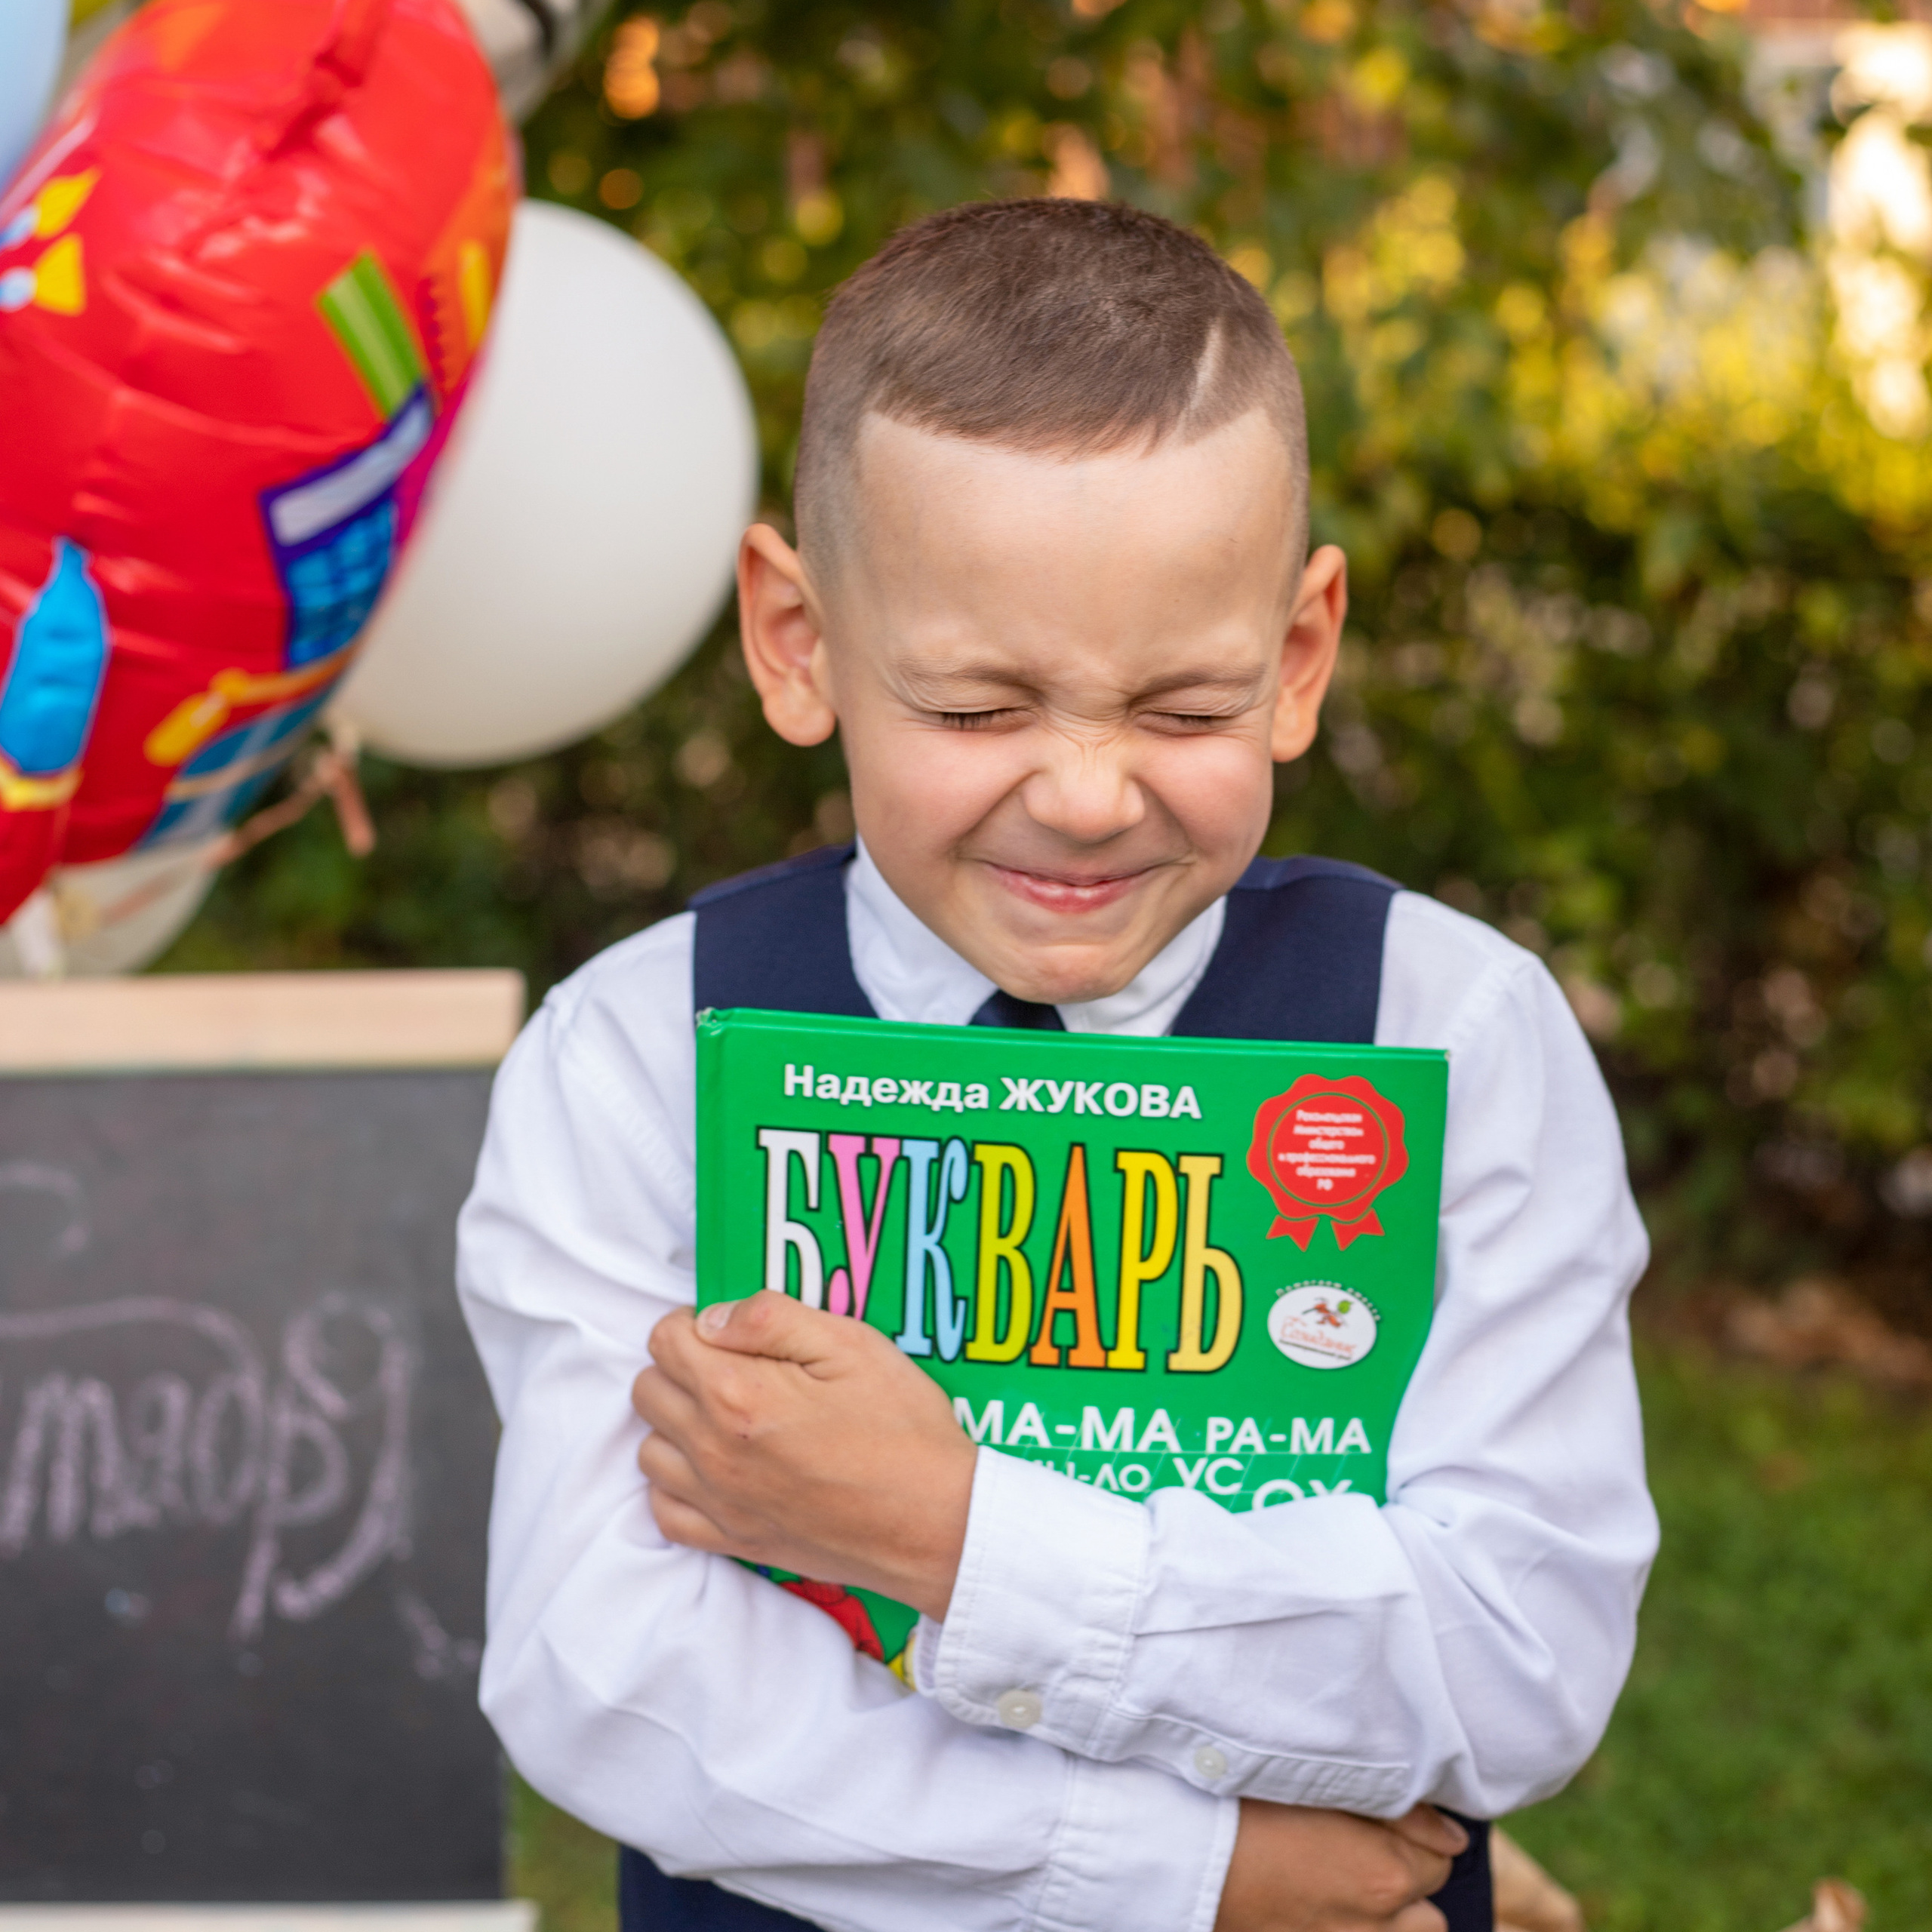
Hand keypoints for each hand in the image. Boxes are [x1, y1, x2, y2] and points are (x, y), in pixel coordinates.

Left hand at [632, 1294, 976, 1618]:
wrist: (935, 1522)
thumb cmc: (903, 1428)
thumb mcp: (852, 1344)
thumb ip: (772, 1317)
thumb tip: (713, 1317)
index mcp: (738, 1394)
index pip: (664, 1338)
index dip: (695, 1321)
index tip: (733, 1331)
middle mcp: (713, 1450)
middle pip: (647, 1389)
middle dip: (681, 1366)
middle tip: (735, 1367)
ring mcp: (719, 1502)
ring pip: (648, 1449)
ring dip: (676, 1424)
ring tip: (728, 1416)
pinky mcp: (733, 1541)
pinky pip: (665, 1511)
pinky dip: (678, 1485)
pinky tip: (717, 1468)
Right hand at [1214, 1801, 1466, 1931]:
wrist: (1183, 1853)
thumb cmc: (1247, 1805)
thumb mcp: (1325, 1788)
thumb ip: (1400, 1811)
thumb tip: (1451, 1835)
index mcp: (1385, 1875)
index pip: (1442, 1858)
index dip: (1417, 1834)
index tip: (1389, 1818)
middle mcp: (1374, 1928)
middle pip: (1430, 1914)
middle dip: (1408, 1885)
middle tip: (1369, 1854)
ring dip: (1388, 1919)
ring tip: (1351, 1890)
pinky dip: (1353, 1928)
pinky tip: (1326, 1911)